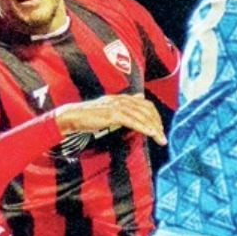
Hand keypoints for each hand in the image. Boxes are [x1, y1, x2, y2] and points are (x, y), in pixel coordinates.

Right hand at [52, 94, 167, 145]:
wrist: (73, 116)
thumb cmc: (90, 114)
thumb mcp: (110, 106)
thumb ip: (126, 103)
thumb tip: (141, 97)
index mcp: (123, 98)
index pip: (146, 105)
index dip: (155, 116)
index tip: (160, 128)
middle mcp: (123, 100)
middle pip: (147, 110)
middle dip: (157, 123)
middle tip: (163, 136)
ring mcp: (118, 106)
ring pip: (142, 116)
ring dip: (154, 128)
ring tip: (161, 139)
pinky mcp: (113, 115)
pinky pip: (133, 121)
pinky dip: (144, 128)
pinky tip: (151, 134)